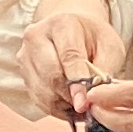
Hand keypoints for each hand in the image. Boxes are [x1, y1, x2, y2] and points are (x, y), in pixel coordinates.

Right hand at [23, 0, 125, 124]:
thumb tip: (91, 99)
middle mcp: (37, 36)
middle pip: (51, 75)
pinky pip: (37, 98)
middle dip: (70, 96)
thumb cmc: (94, 39)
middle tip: (86, 107)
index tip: (85, 103)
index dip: (77, 84)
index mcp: (62, 23)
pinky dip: (54, 107)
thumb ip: (104, 71)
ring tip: (80, 106)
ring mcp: (25, 54)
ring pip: (42, 90)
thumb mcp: (110, 48)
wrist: (73, 32)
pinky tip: (69, 105)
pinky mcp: (22, 71)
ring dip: (63, 104)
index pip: (69, 57)